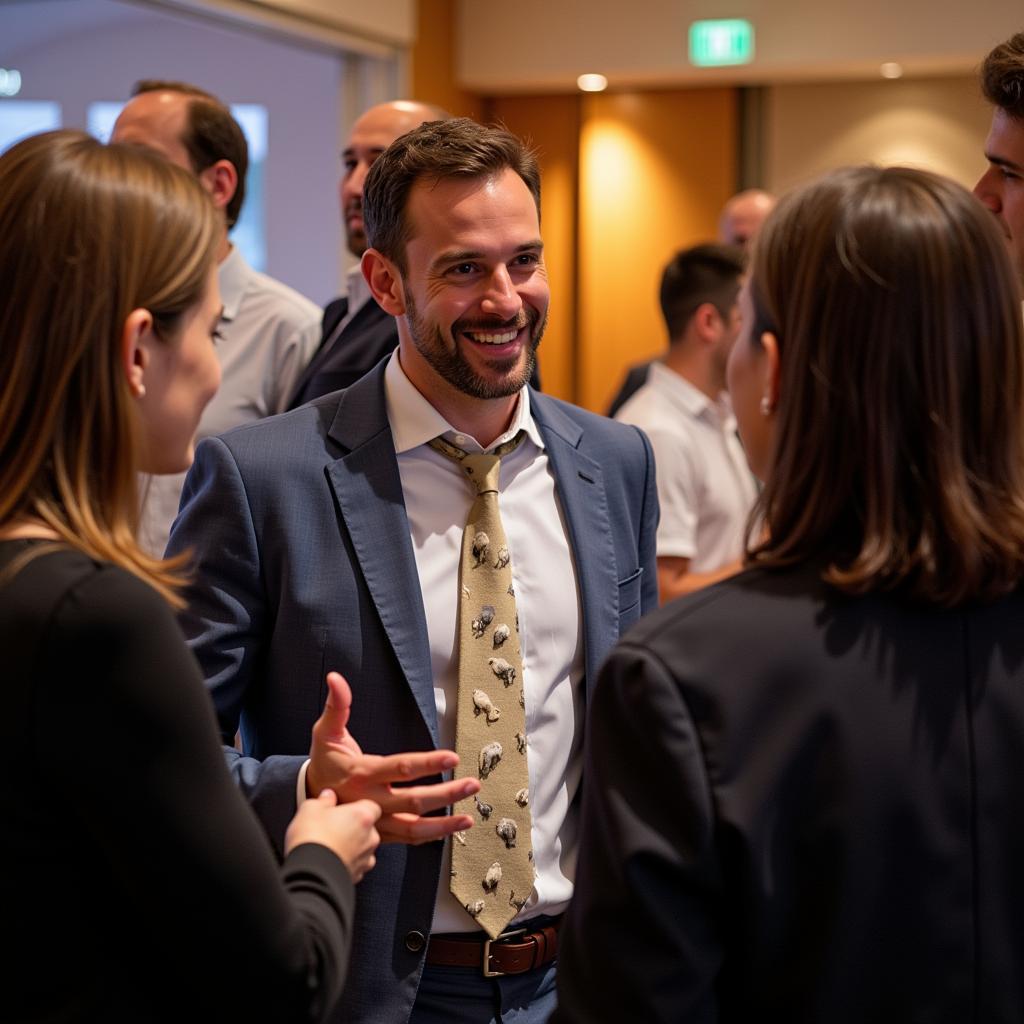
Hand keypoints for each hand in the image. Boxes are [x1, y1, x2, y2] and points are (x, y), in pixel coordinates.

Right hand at [285, 790, 379, 882]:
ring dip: (351, 847)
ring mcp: (365, 859)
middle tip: (333, 828)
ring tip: (330, 847)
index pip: (372, 806)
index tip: (344, 809)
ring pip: (363, 848)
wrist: (309, 875)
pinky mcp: (357, 876)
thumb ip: (323, 800)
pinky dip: (347, 863)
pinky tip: (331, 861)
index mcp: (363, 816)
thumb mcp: (311, 809)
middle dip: (353, 828)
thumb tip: (328, 796)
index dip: (358, 807)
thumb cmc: (311, 839)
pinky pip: (356, 865)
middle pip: (368, 828)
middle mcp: (370, 837)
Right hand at [307, 672, 478, 844]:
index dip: (428, 763)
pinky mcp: (380, 833)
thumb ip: (337, 706)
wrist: (309, 799)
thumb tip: (335, 678)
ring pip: (413, 828)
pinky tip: (453, 828)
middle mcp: (371, 801)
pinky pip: (408, 838)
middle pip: (413, 801)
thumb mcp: (326, 732)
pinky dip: (431, 836)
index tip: (452, 757)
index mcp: (362, 774)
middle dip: (446, 794)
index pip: (400, 768)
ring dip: (443, 824)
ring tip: (469, 818)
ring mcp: (376, 822)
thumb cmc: (324, 761)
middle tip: (473, 785)